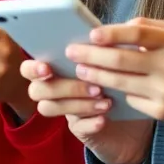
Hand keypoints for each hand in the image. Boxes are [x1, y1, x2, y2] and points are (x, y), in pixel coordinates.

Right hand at [22, 60, 151, 163]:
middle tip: (95, 88)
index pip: (28, 68)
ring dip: (78, 104)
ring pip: (50, 109)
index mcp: (56, 68)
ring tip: (106, 102)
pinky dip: (89, 122)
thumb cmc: (119, 81)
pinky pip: (76, 127)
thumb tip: (101, 34)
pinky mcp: (78, 129)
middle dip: (64, 87)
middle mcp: (53, 90)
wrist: (135, 118)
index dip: (32, 69)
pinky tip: (104, 119)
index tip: (48, 69)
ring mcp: (64, 110)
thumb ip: (100, 48)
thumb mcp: (111, 62)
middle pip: (37, 90)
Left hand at [66, 17, 163, 121]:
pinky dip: (119, 93)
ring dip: (96, 76)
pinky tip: (107, 87)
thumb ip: (147, 28)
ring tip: (81, 70)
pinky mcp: (162, 111)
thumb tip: (112, 29)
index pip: (136, 34)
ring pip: (120, 83)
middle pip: (121, 61)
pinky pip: (131, 100)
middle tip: (72, 53)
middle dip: (91, 57)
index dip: (111, 34)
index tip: (91, 35)